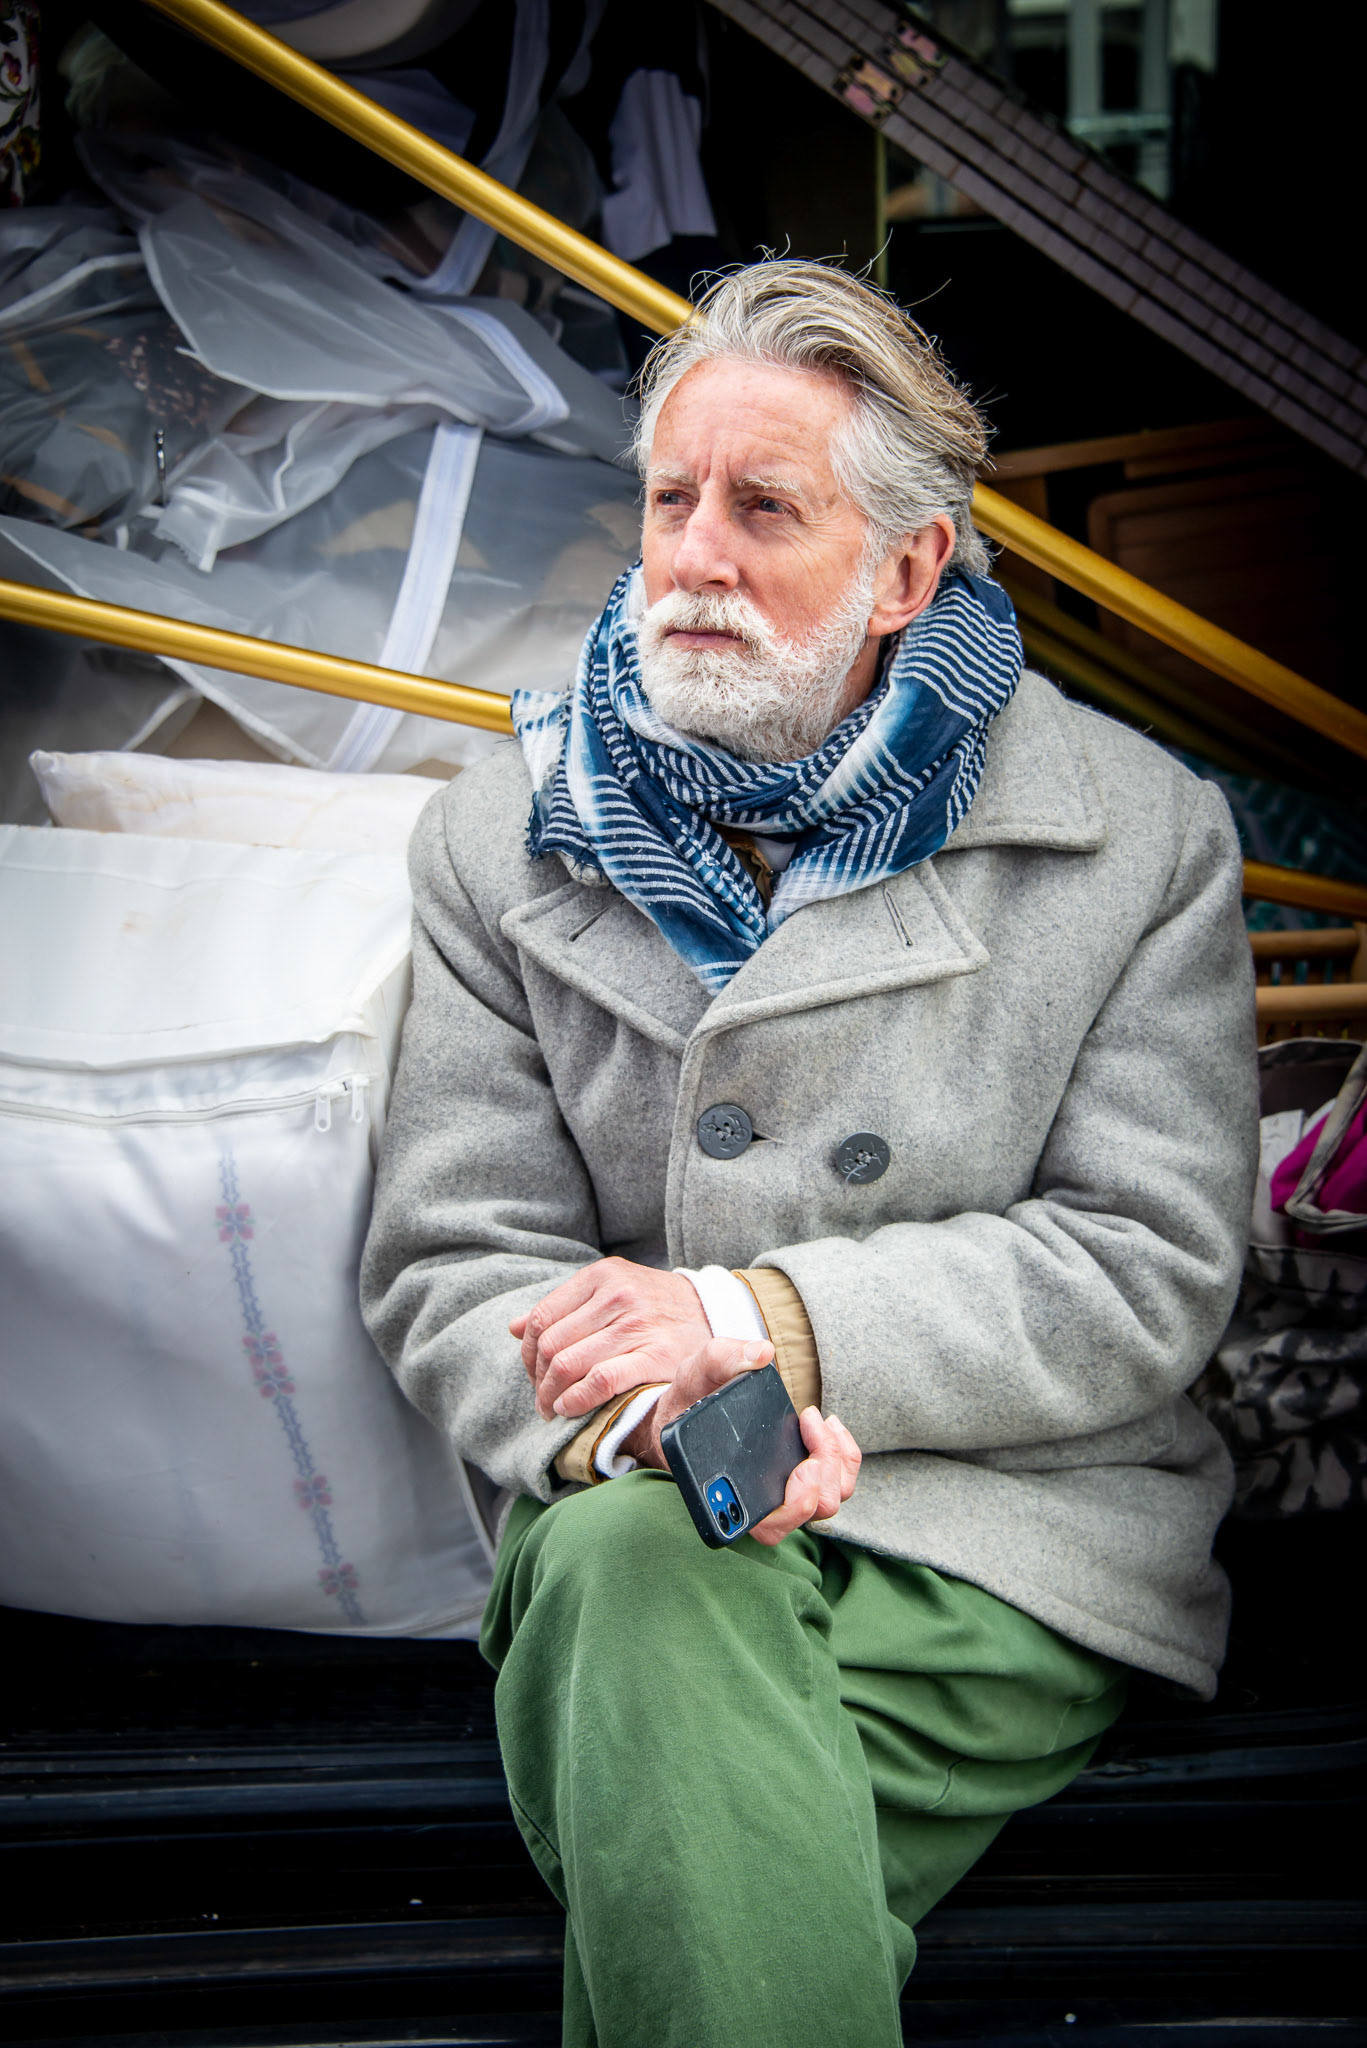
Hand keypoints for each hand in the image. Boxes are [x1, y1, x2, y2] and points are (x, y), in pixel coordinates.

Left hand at [510, 1257, 709, 1421]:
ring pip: (568, 1363)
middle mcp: (617, 1295)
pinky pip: (600, 1381)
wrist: (716, 1313)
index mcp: (601, 1277)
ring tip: (554, 1409)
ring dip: (551, 1395)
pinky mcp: (656, 1354)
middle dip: (538, 1380)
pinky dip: (577, 1399)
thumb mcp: (612, 1290)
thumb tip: (514, 1327)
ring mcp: (636, 1324)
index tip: (534, 1374)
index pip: (542, 1317)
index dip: (528, 1353)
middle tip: (542, 1400)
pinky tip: (572, 1408)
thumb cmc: (656, 1307)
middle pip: (551, 1344)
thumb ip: (565, 1307)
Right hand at [623, 1337, 862, 1545]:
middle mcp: (763, 1502)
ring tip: (817, 1421)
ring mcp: (787, 1491)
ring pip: (831, 1499)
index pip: (770, 1528)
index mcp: (732, 1494)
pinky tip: (827, 1424)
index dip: (796, 1506)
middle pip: (814, 1510)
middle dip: (825, 1467)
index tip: (803, 1468)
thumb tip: (762, 1354)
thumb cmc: (692, 1396)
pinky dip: (844, 1454)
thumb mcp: (697, 1371)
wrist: (691, 1403)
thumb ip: (724, 1358)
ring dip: (837, 1460)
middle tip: (810, 1425)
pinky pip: (839, 1481)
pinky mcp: (804, 1477)